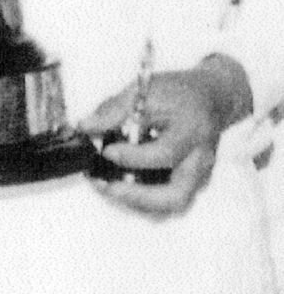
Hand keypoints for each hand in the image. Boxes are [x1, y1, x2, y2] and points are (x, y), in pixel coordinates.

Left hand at [81, 56, 251, 215]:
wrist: (210, 99)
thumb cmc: (178, 92)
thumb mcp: (147, 89)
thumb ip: (116, 108)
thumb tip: (85, 126)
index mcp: (192, 131)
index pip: (166, 153)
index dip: (134, 157)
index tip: (106, 151)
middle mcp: (200, 162)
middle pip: (177, 196)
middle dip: (138, 197)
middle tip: (106, 186)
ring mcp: (199, 177)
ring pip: (172, 205)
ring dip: (138, 202)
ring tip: (106, 187)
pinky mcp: (191, 184)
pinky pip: (169, 201)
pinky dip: (144, 200)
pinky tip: (119, 185)